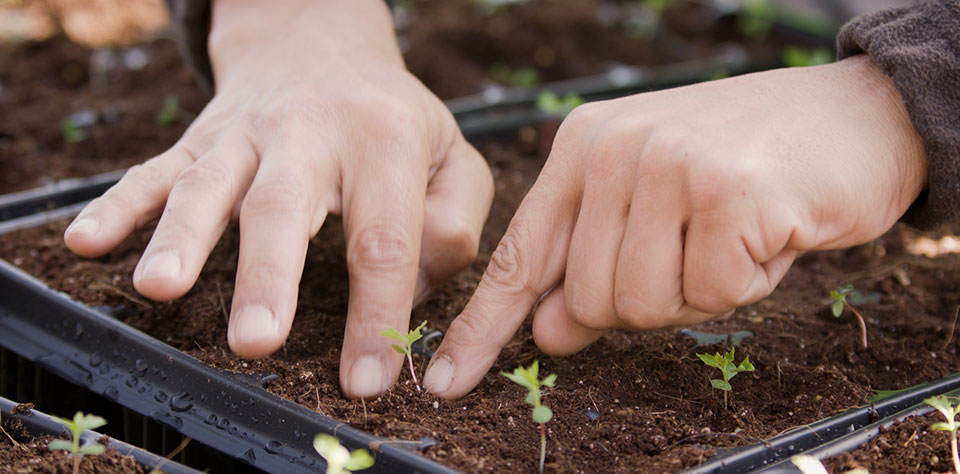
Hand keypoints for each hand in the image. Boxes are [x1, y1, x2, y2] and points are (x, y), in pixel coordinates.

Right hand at [63, 0, 492, 398]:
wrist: (321, 46)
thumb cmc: (392, 122)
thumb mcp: (451, 156)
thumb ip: (456, 221)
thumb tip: (414, 287)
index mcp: (384, 140)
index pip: (383, 237)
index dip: (375, 312)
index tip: (364, 380)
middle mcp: (310, 132)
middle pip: (285, 207)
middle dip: (267, 276)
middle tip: (255, 341)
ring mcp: (247, 134)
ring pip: (209, 185)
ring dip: (181, 238)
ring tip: (159, 288)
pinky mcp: (201, 138)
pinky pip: (155, 171)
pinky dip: (120, 206)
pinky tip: (87, 241)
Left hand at [423, 56, 926, 397]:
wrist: (854, 114)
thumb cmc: (743, 166)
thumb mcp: (652, 210)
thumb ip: (591, 265)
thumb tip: (546, 332)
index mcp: (582, 147)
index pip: (519, 255)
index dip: (482, 327)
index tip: (445, 379)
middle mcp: (614, 147)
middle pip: (588, 301)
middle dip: (647, 301)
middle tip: (696, 251)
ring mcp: (667, 163)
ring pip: (643, 305)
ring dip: (697, 292)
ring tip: (729, 235)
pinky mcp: (725, 189)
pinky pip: (713, 293)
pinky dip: (745, 281)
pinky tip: (765, 231)